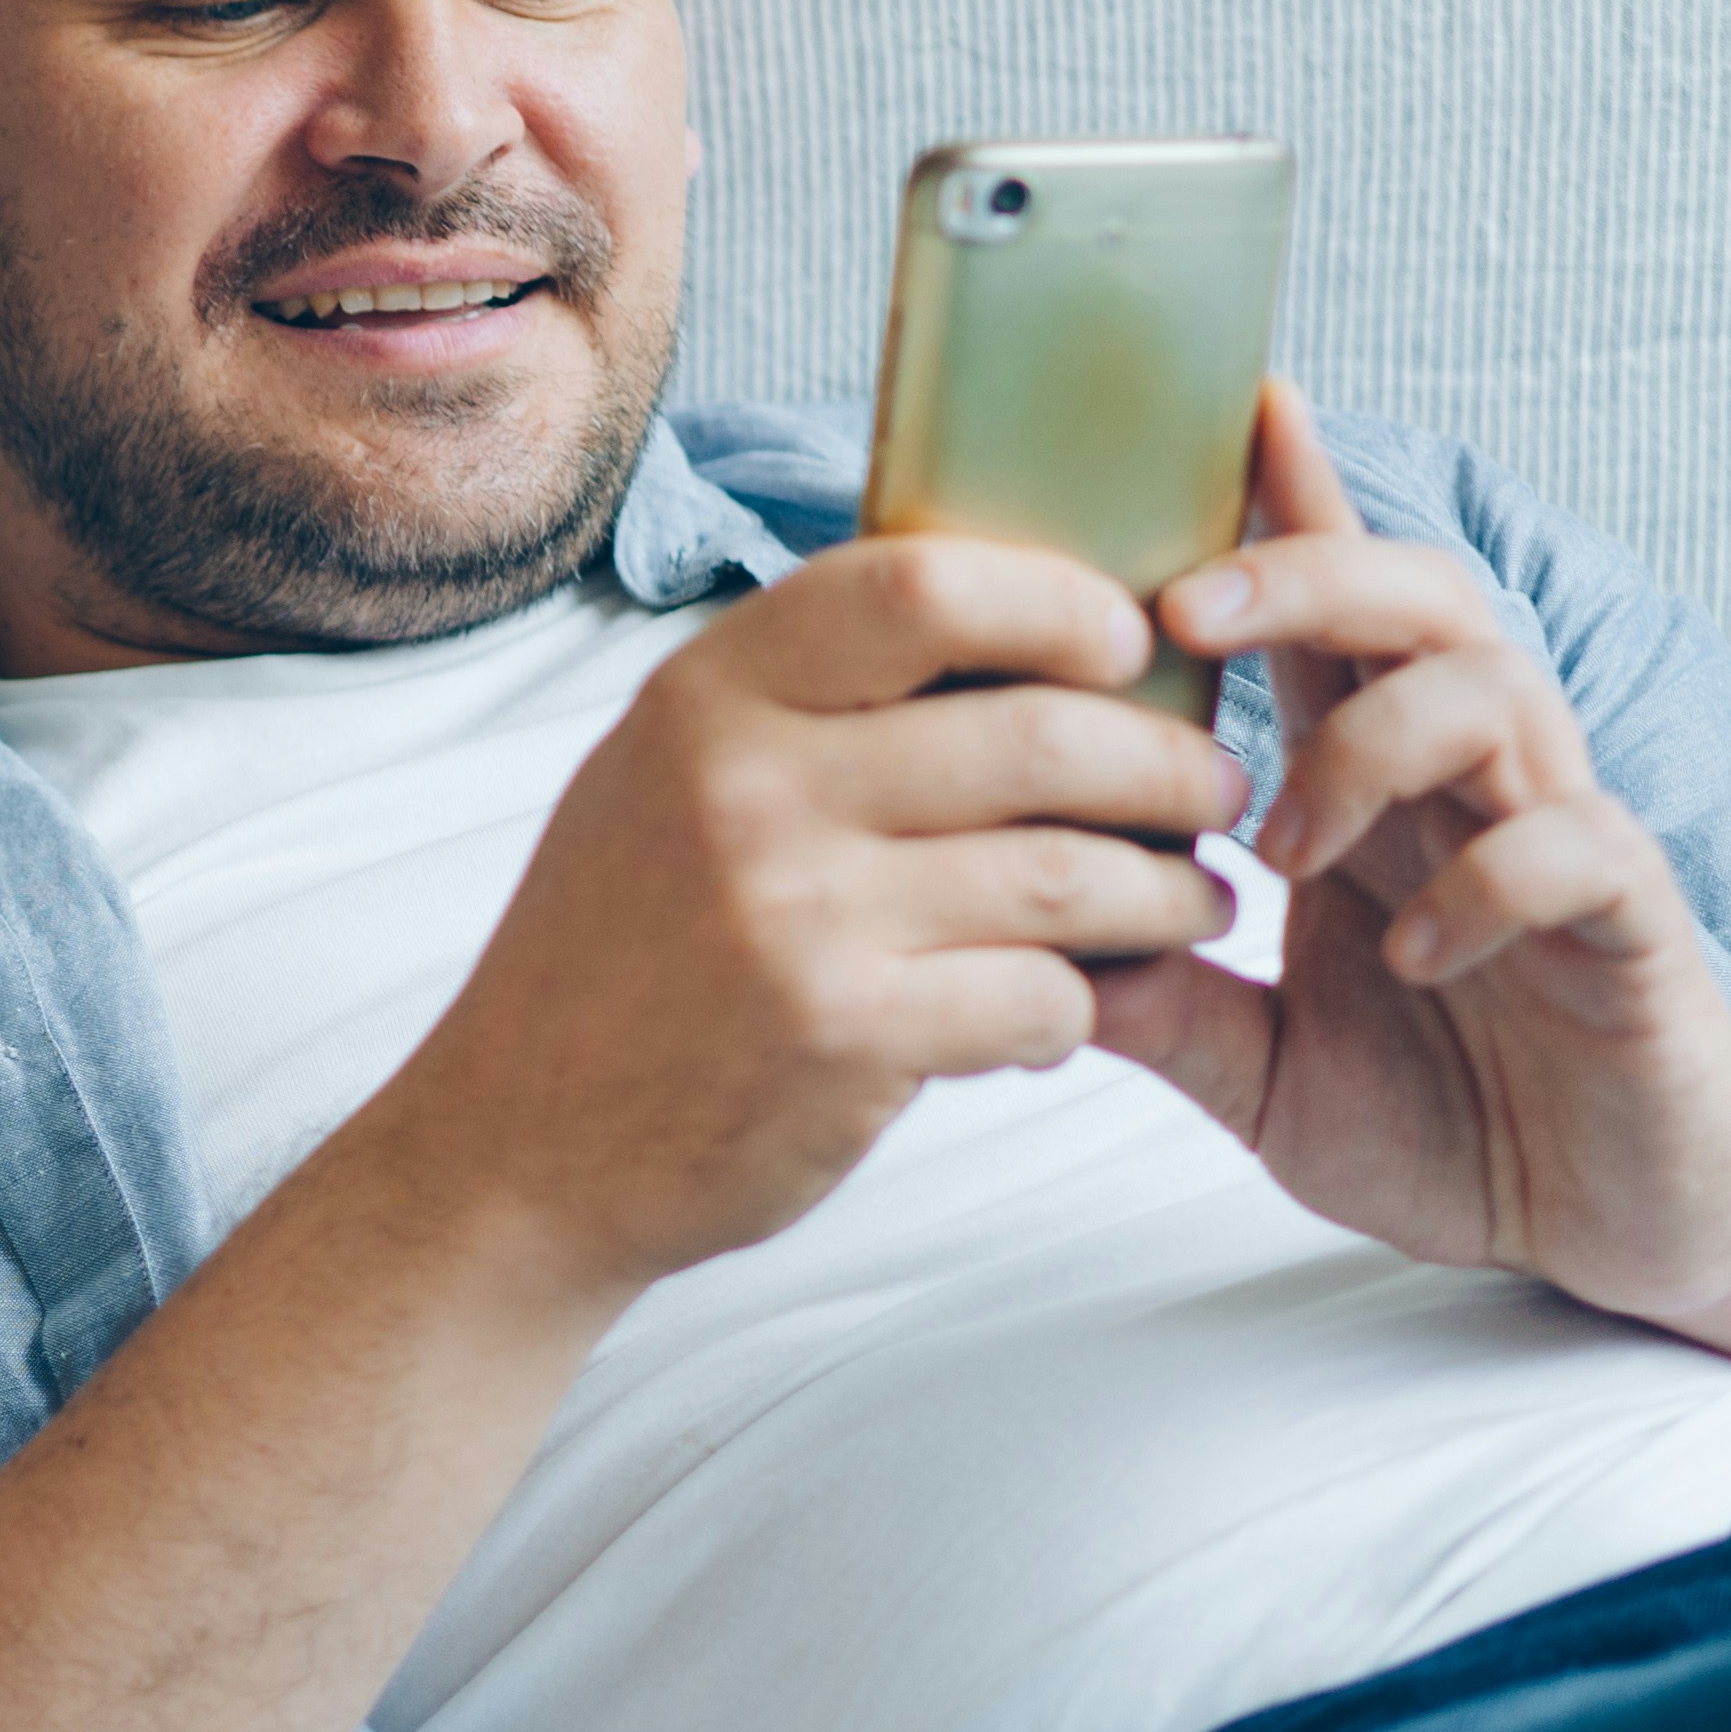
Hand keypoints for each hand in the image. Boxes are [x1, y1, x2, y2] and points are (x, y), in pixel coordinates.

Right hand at [344, 537, 1252, 1297]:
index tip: (1123, 645)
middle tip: (1209, 795)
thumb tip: (1008, 622)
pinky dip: (1083, 1006)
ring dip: (1166, 894)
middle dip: (1166, 769)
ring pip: (1069, 875)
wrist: (521, 1146)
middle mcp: (745, 788)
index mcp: (707, 698)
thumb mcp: (662, 778)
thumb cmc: (622, 952)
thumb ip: (799, 701)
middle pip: (1038, 734)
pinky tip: (1068, 1009)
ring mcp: (793, 914)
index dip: (1059, 603)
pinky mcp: (843, 1036)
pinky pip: (1042, 997)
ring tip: (1190, 904)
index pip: (921, 585)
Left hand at [1090, 389, 1730, 1358]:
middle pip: (1413, 599)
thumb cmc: (1447, 1118)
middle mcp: (1469, 783)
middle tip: (1182, 614)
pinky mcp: (1630, 922)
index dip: (1286, 504)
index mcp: (1375, 789)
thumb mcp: (1255, 1067)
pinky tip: (1408, 957)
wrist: (1608, 1224)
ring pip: (1489, 688)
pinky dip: (1479, 883)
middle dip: (1299, 574)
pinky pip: (1573, 844)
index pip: (1325, 616)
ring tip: (1283, 852)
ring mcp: (1557, 838)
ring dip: (1363, 744)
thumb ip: (1152, 1004)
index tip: (1222, 404)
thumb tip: (1004, 947)